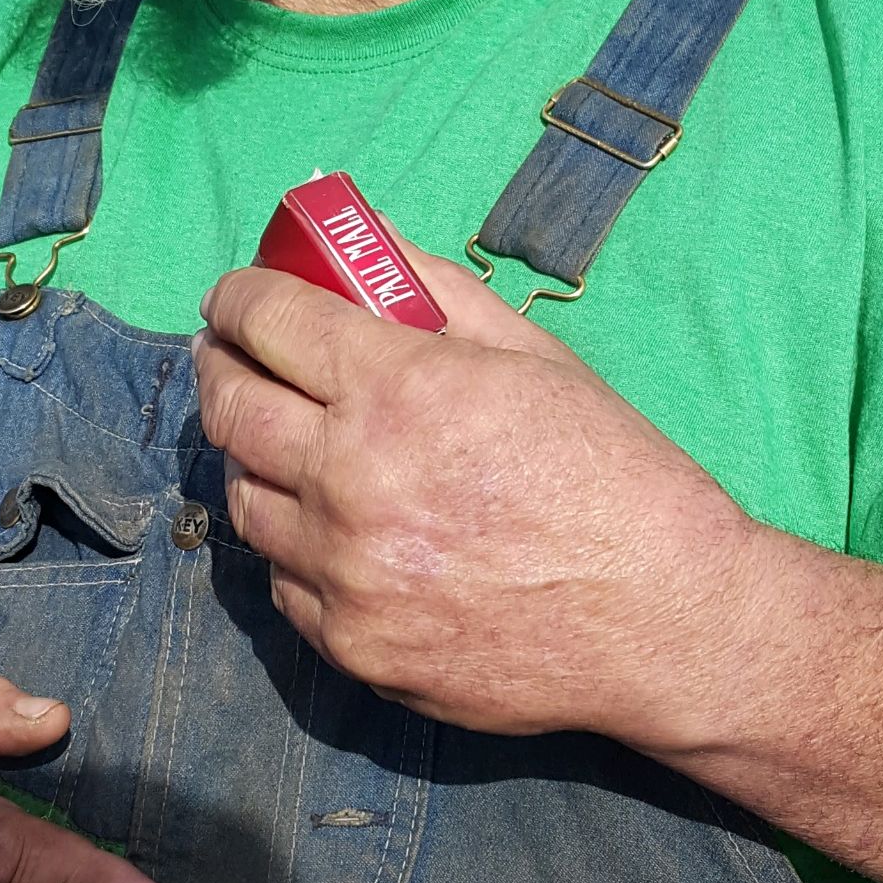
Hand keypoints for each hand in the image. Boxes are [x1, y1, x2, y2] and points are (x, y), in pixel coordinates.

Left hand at [195, 240, 757, 745]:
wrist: (662, 622)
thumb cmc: (614, 477)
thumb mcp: (533, 358)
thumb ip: (436, 290)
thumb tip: (363, 238)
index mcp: (399, 389)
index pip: (268, 320)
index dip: (239, 296)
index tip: (236, 296)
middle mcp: (351, 479)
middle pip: (229, 407)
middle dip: (220, 365)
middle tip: (231, 357)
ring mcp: (344, 571)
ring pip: (243, 501)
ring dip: (250, 459)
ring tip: (278, 443)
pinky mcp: (351, 644)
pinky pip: (282, 584)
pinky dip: (292, 547)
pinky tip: (326, 530)